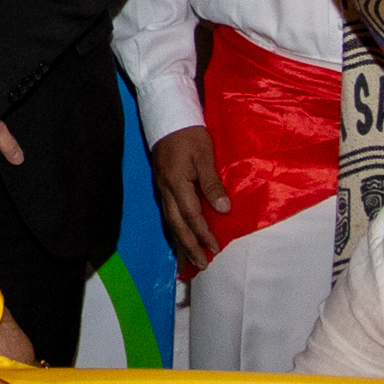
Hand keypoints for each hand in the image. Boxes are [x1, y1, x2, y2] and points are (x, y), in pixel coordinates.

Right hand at [147, 126, 223, 277]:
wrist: (167, 117)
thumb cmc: (190, 135)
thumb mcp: (205, 156)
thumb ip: (212, 184)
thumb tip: (222, 209)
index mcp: (176, 183)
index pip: (191, 215)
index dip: (203, 234)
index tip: (215, 248)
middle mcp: (166, 190)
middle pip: (176, 225)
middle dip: (189, 247)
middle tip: (201, 265)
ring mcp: (161, 189)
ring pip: (169, 222)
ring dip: (180, 242)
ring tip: (189, 260)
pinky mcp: (161, 186)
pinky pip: (167, 214)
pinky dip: (174, 230)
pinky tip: (180, 237)